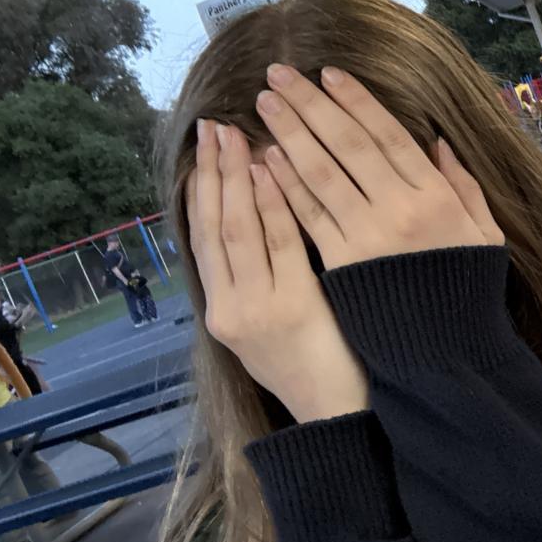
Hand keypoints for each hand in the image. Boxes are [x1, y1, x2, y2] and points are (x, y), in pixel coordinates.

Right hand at [188, 118, 368, 423]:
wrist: (339, 415)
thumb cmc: (319, 363)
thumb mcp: (276, 322)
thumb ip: (264, 275)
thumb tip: (263, 218)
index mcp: (225, 308)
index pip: (204, 237)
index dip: (202, 190)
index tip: (204, 150)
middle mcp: (231, 306)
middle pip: (215, 226)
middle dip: (214, 173)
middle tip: (214, 125)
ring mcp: (259, 307)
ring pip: (240, 229)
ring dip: (238, 177)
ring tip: (239, 133)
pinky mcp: (293, 307)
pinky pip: (280, 244)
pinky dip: (273, 204)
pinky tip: (271, 170)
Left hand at [253, 64, 503, 272]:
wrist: (446, 355)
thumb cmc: (466, 292)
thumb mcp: (483, 234)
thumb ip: (463, 186)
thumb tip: (438, 143)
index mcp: (435, 196)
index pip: (388, 135)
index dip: (357, 101)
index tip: (329, 73)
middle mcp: (399, 209)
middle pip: (348, 145)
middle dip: (311, 105)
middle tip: (277, 74)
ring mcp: (366, 237)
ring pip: (321, 174)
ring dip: (289, 135)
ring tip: (264, 105)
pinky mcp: (340, 264)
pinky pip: (308, 216)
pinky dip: (285, 185)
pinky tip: (265, 160)